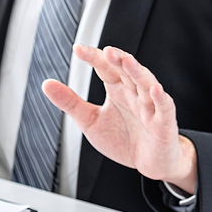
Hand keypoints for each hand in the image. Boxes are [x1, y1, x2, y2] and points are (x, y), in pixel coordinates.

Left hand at [42, 44, 196, 193]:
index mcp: (117, 90)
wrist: (148, 162)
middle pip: (126, 71)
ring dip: (138, 72)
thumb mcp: (89, 120)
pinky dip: (161, 99)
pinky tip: (155, 89)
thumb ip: (70, 102)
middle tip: (105, 51)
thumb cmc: (122, 138)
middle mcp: (134, 94)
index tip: (77, 48)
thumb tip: (46, 84)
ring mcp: (151, 107)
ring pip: (146, 84)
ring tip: (126, 61)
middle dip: (117, 60)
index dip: (94, 58)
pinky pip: (165, 108)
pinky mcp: (164, 124)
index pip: (105, 68)